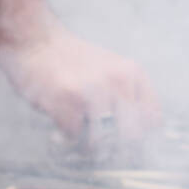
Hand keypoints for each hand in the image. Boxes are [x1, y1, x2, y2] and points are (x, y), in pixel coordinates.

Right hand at [0, 29, 161, 154]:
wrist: (34, 39)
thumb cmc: (70, 61)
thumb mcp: (111, 69)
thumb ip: (128, 96)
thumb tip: (138, 140)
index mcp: (133, 73)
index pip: (154, 121)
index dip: (141, 139)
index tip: (126, 145)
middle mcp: (118, 81)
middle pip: (132, 137)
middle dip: (116, 149)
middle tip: (99, 146)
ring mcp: (93, 92)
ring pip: (103, 143)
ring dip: (88, 147)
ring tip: (77, 134)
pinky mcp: (67, 102)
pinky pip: (75, 138)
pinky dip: (66, 138)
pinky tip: (59, 124)